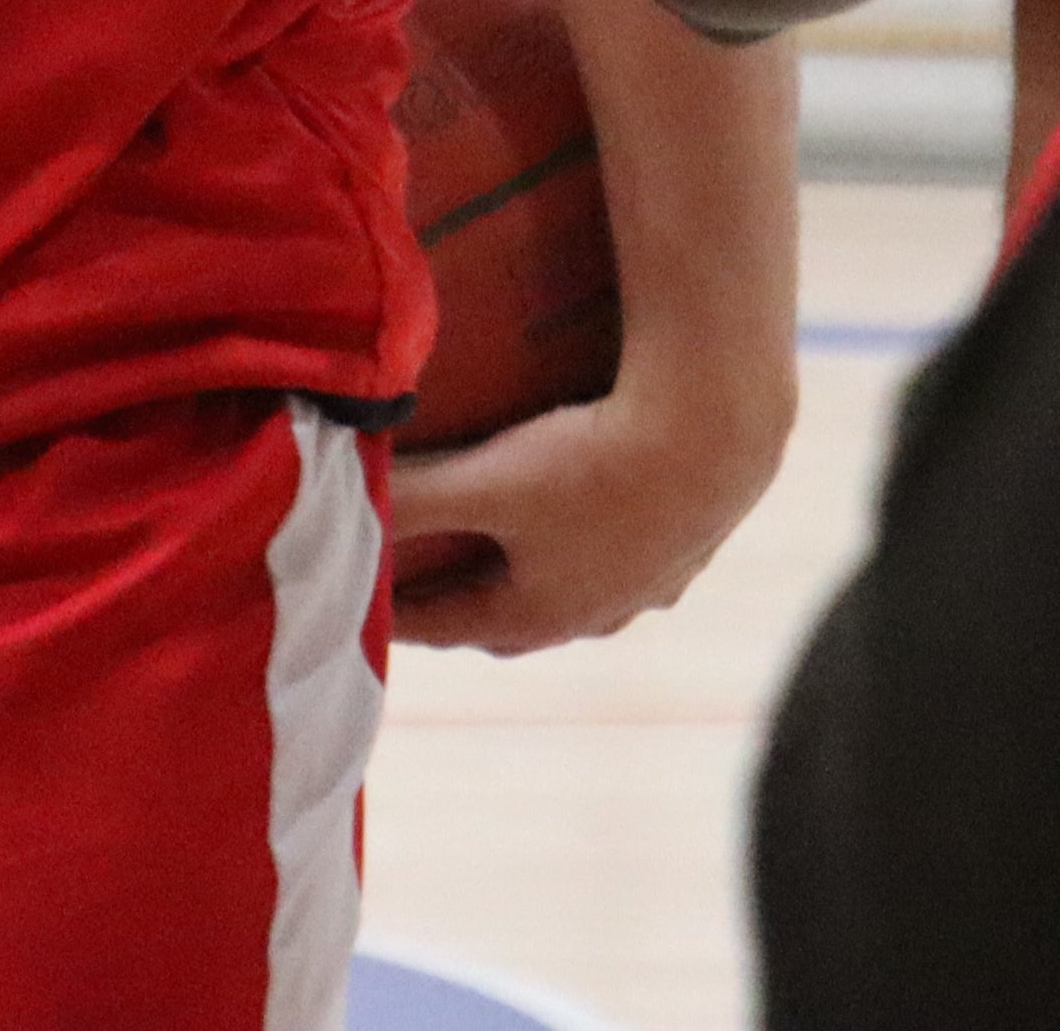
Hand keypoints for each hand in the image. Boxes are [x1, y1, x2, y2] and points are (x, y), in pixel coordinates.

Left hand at [386, 358, 793, 653]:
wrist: (716, 435)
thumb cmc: (594, 463)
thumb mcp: (487, 480)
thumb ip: (413, 497)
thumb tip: (342, 502)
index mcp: (538, 613)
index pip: (443, 624)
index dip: (394, 611)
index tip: (354, 603)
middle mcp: (596, 615)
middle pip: (506, 621)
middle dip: (456, 605)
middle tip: (413, 584)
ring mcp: (647, 587)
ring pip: (571, 597)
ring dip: (527, 581)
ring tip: (496, 556)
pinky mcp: (686, 550)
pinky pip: (618, 561)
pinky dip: (585, 550)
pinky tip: (586, 526)